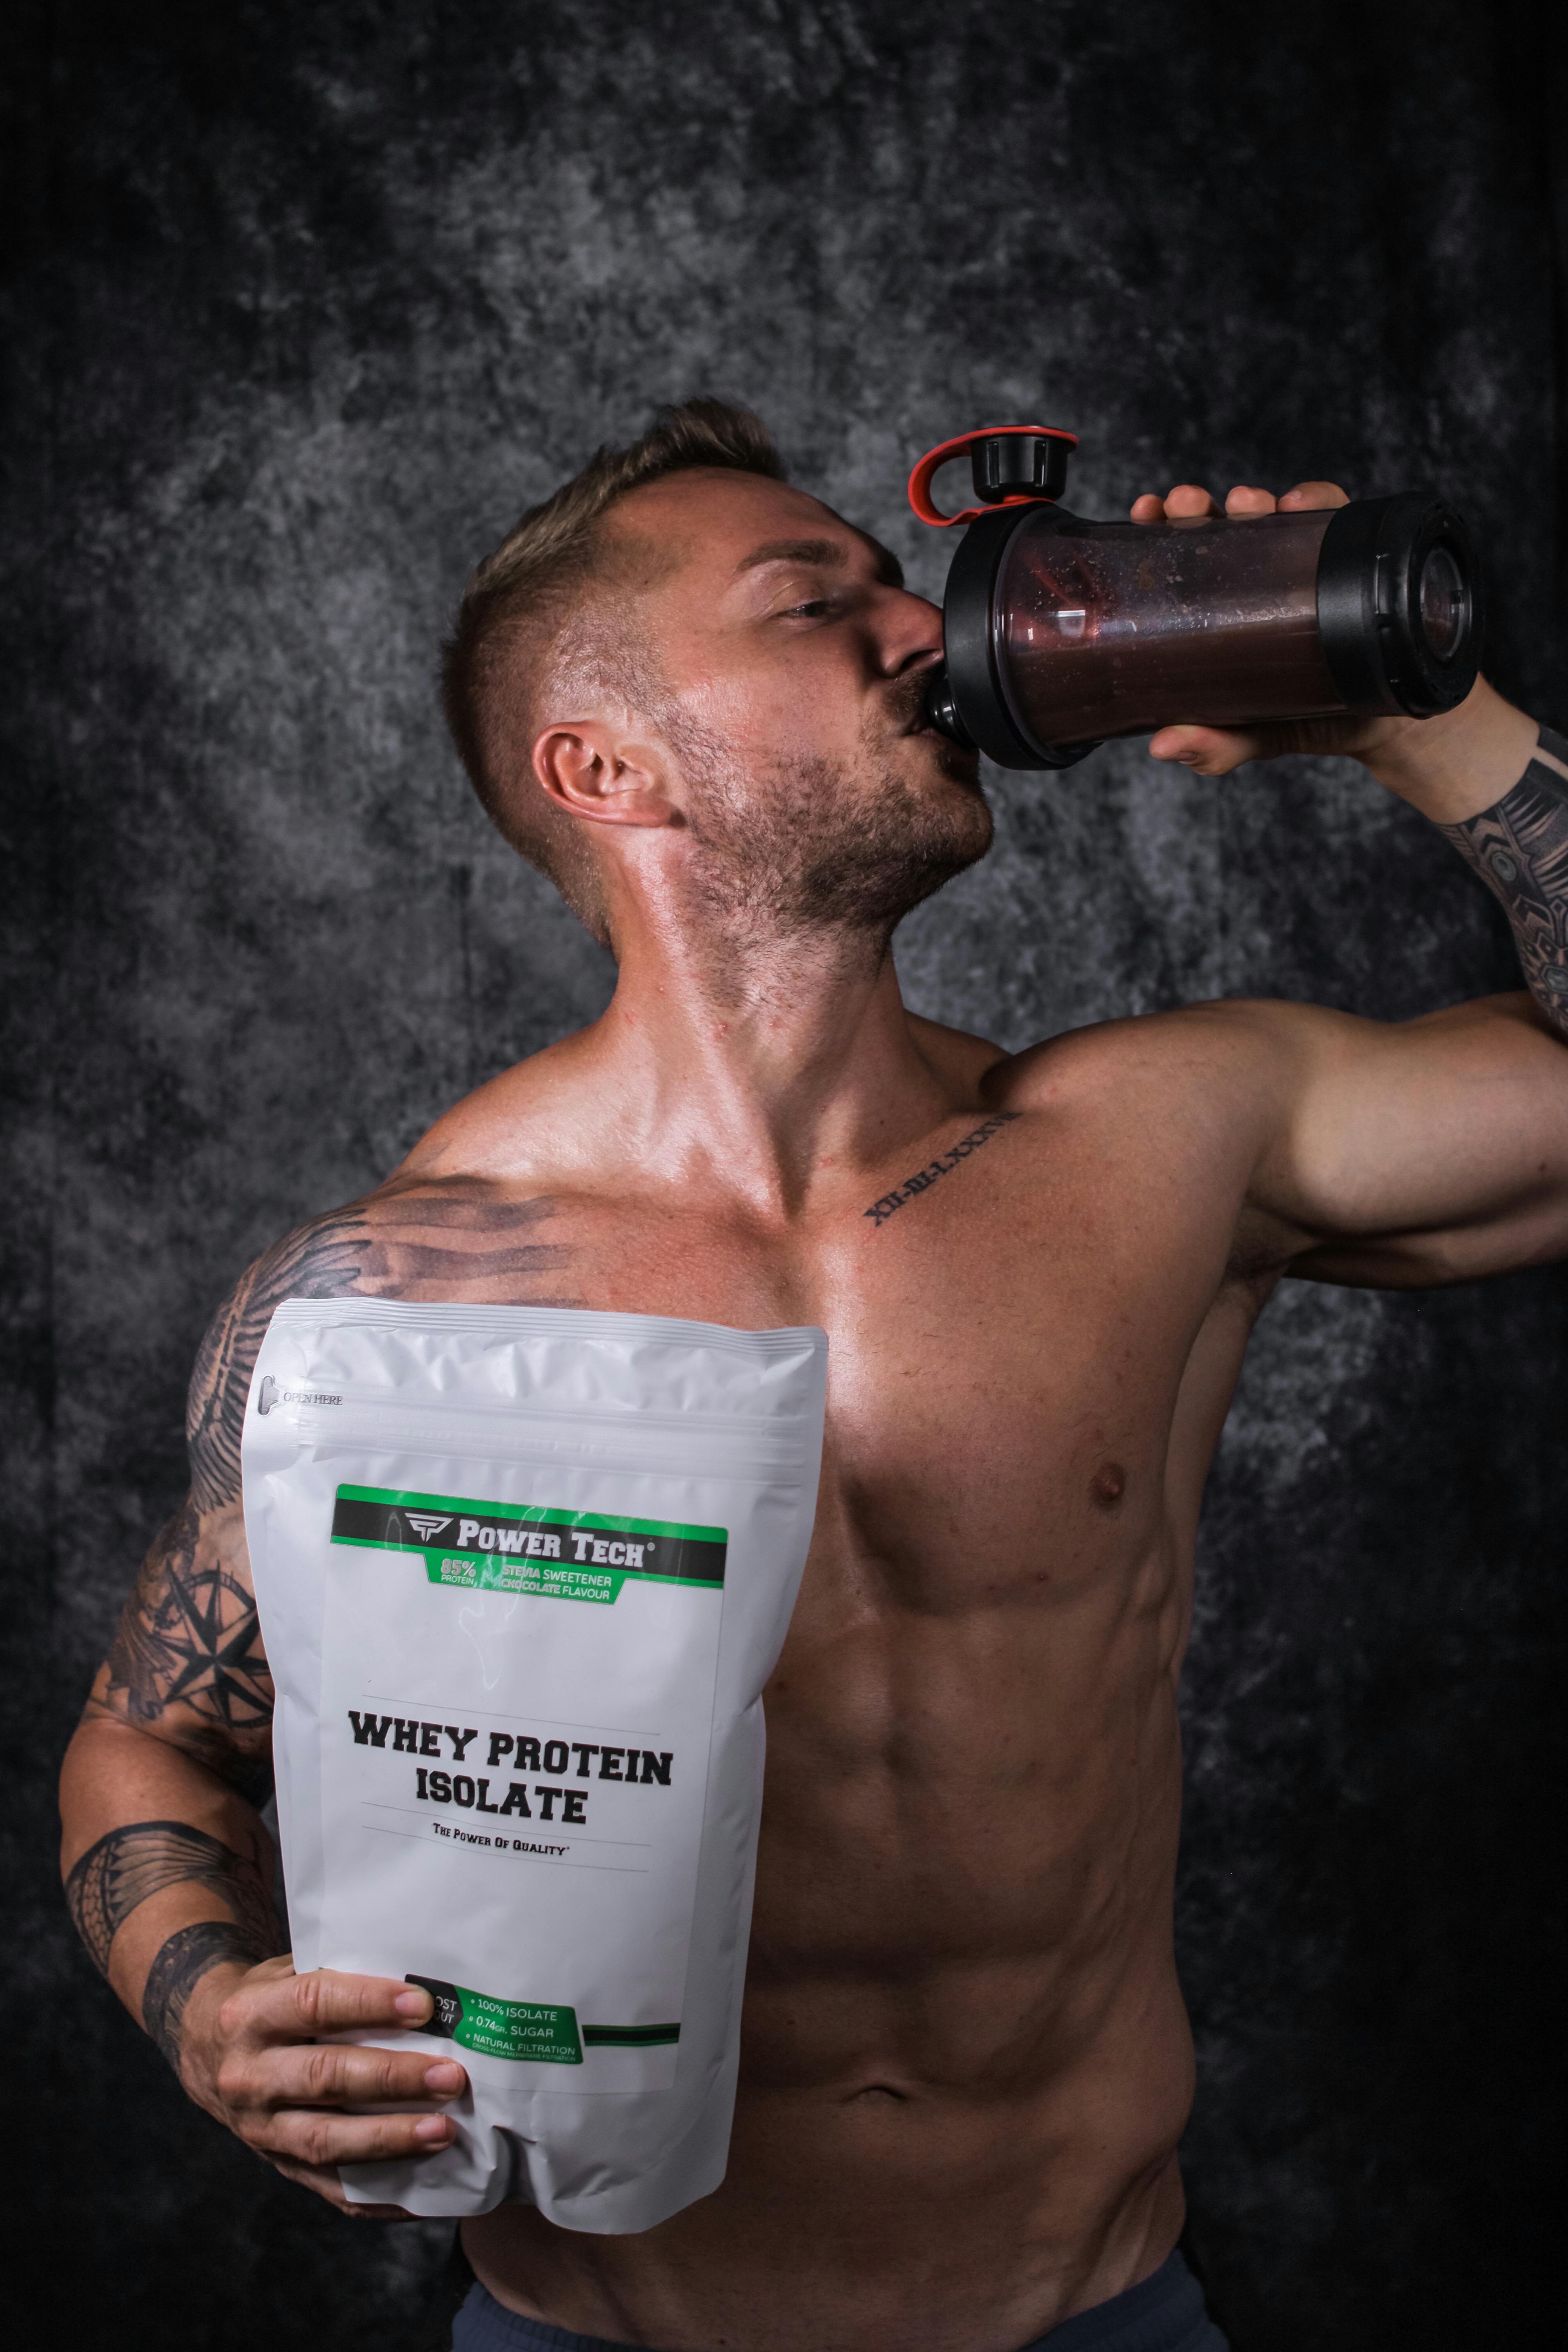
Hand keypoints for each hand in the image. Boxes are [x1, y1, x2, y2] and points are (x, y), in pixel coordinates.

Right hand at [178, 1956, 467, 2217]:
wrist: (205, 2046)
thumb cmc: (268, 1999)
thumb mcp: (285, 1971)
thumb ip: (338, 1972)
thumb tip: (419, 1977)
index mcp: (251, 2016)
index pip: (314, 2004)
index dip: (369, 2004)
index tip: (423, 2006)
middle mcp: (249, 2075)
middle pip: (325, 2078)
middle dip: (393, 2078)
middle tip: (449, 2077)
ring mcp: (259, 2128)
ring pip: (326, 2140)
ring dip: (389, 2138)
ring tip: (443, 2132)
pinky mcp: (277, 2165)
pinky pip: (328, 2189)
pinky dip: (376, 2197)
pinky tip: (421, 2194)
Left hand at [1127, 478, 1415, 776]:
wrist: (1378, 724)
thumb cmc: (1303, 720)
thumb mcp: (1252, 737)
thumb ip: (1213, 747)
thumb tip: (1163, 746)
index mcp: (1218, 609)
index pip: (1179, 561)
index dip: (1157, 530)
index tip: (1145, 513)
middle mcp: (1255, 579)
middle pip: (1216, 527)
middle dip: (1196, 507)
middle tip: (1187, 506)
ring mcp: (1301, 564)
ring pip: (1271, 513)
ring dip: (1253, 500)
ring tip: (1245, 504)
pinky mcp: (1347, 559)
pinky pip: (1334, 515)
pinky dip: (1317, 500)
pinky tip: (1299, 505)